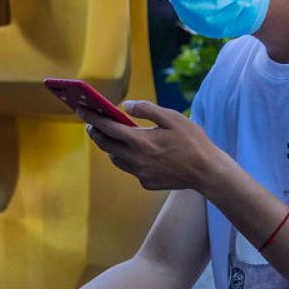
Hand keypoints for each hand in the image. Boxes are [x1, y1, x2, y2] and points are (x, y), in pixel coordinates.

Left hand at [82, 100, 230, 192]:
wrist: (207, 172)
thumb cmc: (192, 141)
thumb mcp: (172, 117)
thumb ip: (147, 109)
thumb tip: (125, 106)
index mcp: (141, 141)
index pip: (108, 127)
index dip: (92, 117)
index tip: (81, 109)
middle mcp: (136, 159)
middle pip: (105, 145)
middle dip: (95, 132)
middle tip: (91, 122)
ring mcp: (140, 174)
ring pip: (115, 159)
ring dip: (109, 147)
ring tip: (109, 136)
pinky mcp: (146, 183)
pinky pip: (130, 169)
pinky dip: (127, 158)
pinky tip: (134, 152)